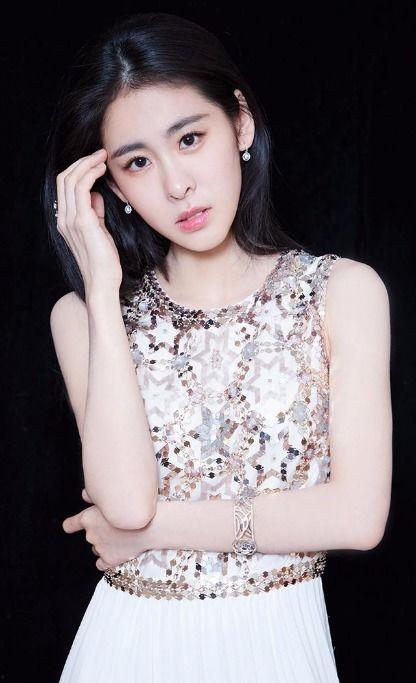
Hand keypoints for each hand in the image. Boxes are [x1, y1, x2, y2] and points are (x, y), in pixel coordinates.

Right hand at [55, 148, 122, 293]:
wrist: (103, 282)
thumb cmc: (104, 261)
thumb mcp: (100, 232)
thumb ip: (95, 213)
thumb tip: (96, 195)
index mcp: (65, 221)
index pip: (64, 187)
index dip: (78, 170)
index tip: (96, 162)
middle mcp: (63, 219)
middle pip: (64, 178)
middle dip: (82, 162)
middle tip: (101, 154)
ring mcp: (70, 220)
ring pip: (70, 179)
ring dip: (87, 164)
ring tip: (103, 158)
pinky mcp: (82, 222)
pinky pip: (81, 188)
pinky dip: (91, 174)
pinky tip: (102, 170)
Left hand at [62, 489, 149, 570]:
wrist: (149, 525)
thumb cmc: (132, 507)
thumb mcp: (111, 496)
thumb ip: (94, 496)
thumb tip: (84, 495)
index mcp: (88, 519)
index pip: (71, 525)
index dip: (70, 526)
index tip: (68, 527)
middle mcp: (90, 534)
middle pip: (90, 536)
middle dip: (99, 532)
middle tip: (115, 527)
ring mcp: (99, 548)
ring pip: (97, 548)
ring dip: (104, 544)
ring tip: (120, 537)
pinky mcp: (109, 559)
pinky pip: (101, 563)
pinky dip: (106, 559)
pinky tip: (116, 552)